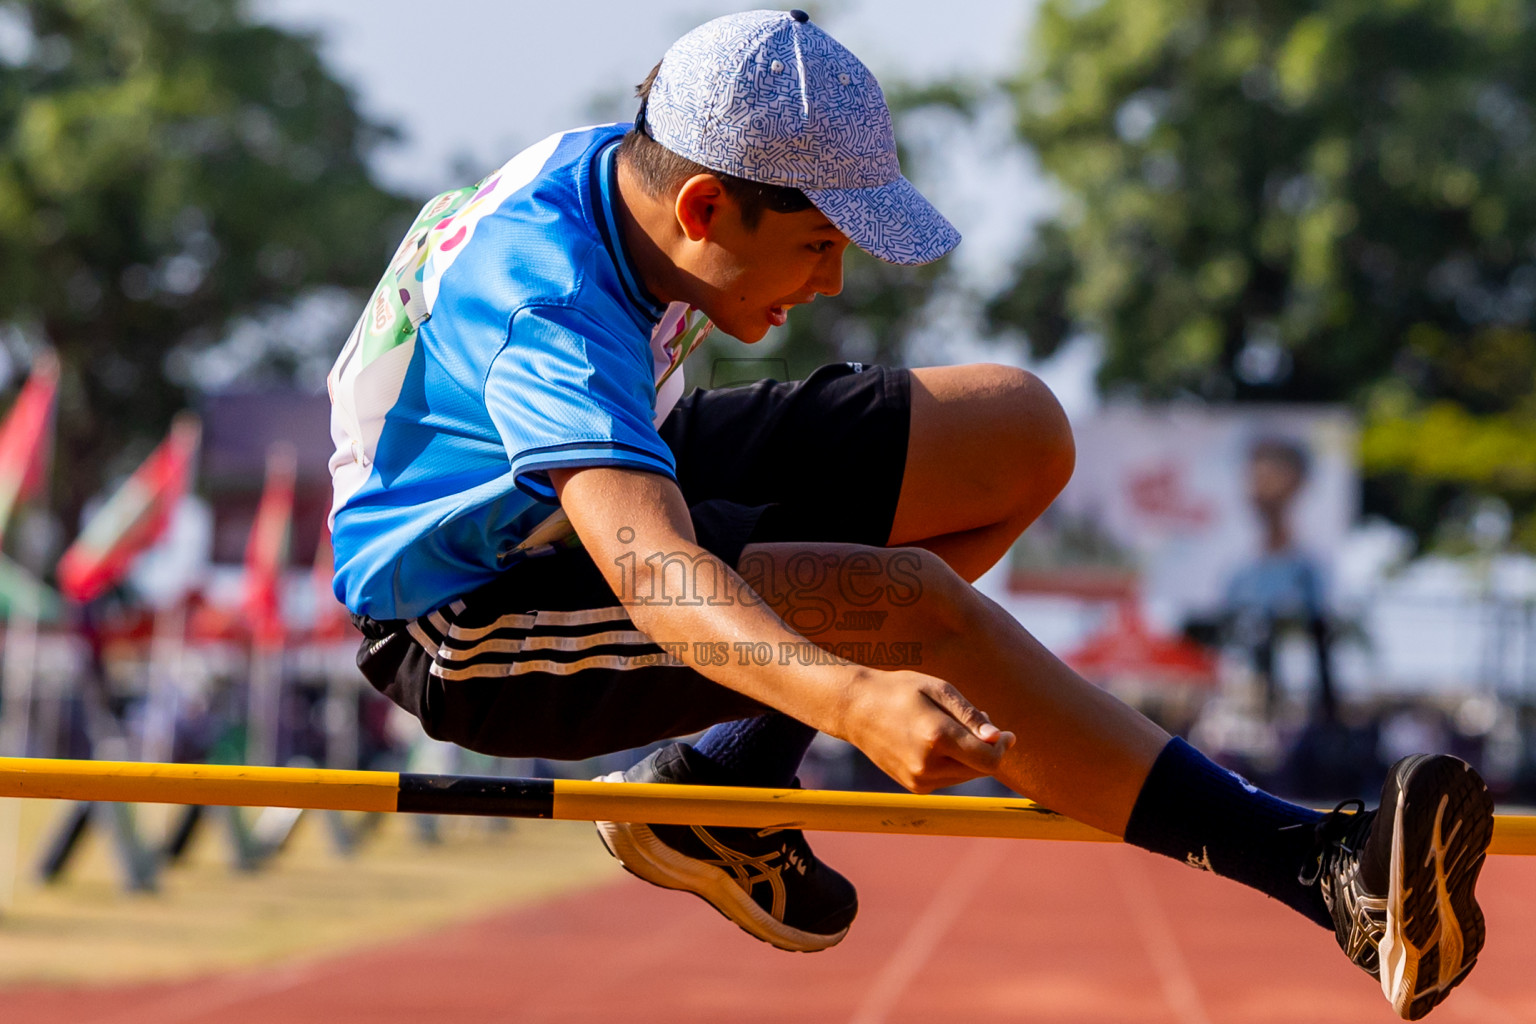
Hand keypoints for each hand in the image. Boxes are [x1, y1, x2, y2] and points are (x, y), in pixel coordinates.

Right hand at [840, 668, 1015, 793]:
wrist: (856, 709)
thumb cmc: (901, 691)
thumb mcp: (939, 689)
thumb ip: (971, 716)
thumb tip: (998, 739)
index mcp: (936, 737)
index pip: (989, 759)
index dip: (1003, 747)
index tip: (1008, 733)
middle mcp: (927, 764)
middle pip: (980, 768)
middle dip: (986, 748)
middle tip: (976, 722)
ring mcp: (919, 779)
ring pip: (966, 775)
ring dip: (970, 756)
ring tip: (950, 728)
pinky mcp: (914, 786)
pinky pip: (949, 778)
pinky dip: (953, 763)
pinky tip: (935, 741)